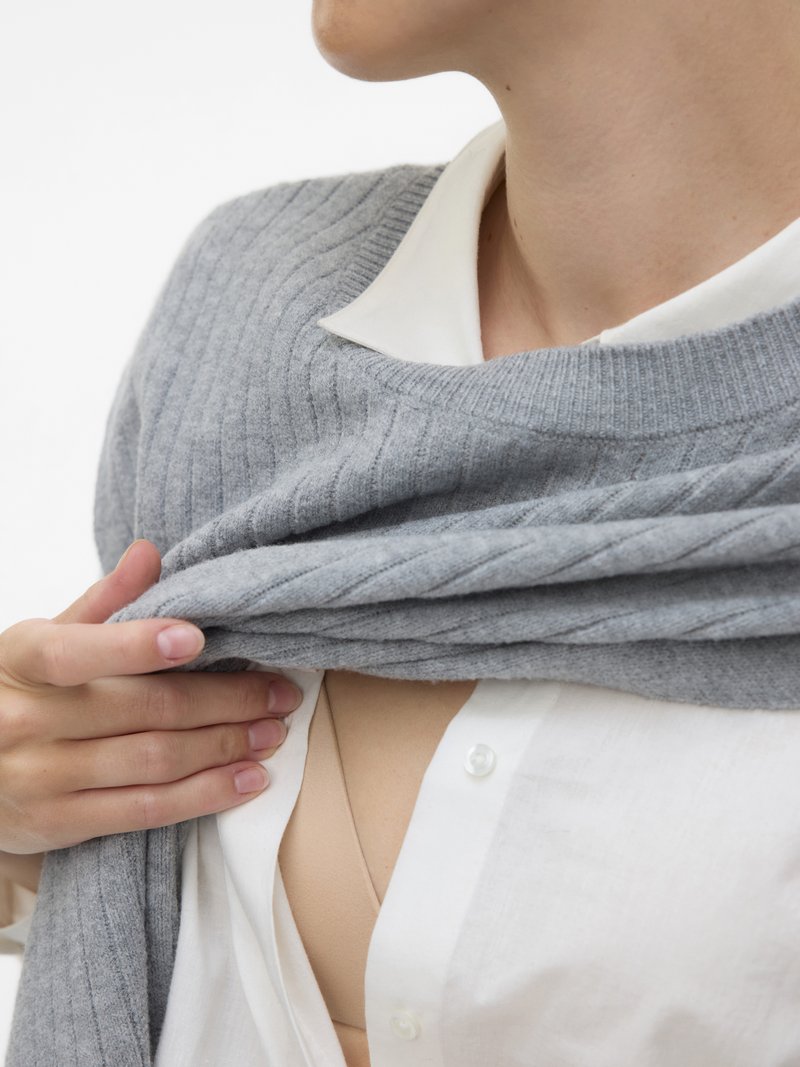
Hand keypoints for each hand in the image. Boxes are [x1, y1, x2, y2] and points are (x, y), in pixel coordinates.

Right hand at [0, 539, 301, 854]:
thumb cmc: (19, 693)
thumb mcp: (45, 641)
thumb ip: (103, 603)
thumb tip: (149, 553)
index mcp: (20, 661)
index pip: (74, 651)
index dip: (135, 645)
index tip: (196, 638)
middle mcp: (25, 721)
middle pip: (140, 709)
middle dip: (221, 701)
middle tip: (277, 693)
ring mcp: (40, 779)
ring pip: (152, 762)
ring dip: (224, 747)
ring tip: (272, 732)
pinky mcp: (60, 824)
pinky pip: (145, 811)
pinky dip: (204, 796)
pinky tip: (247, 780)